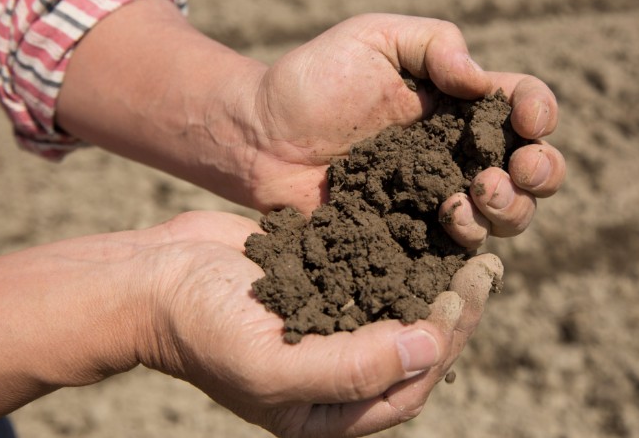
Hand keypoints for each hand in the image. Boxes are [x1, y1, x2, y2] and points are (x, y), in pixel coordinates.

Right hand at [138, 211, 501, 437]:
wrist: (154, 278)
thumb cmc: (203, 330)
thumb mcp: (273, 366)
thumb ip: (352, 368)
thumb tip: (430, 350)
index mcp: (329, 411)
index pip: (408, 387)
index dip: (444, 344)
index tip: (463, 295)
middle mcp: (338, 371)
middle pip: (414, 347)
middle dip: (452, 311)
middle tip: (484, 268)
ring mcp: (332, 323)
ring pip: (401, 307)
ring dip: (435, 280)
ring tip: (471, 247)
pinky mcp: (324, 282)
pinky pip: (373, 273)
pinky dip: (402, 255)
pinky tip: (428, 228)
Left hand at [246, 13, 565, 248]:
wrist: (261, 138)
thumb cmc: (313, 80)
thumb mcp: (374, 38)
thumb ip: (435, 44)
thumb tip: (482, 81)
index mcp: (459, 103)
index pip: (524, 106)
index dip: (539, 113)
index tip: (526, 118)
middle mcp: (459, 152)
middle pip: (532, 170)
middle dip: (540, 171)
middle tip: (514, 169)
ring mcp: (440, 196)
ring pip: (508, 214)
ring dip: (510, 208)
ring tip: (474, 194)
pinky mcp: (415, 235)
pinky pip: (462, 245)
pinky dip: (470, 235)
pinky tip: (447, 218)